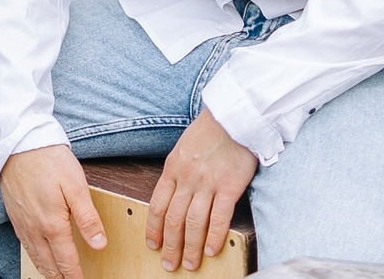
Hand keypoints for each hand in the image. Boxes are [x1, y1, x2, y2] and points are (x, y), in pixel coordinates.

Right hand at [0, 145, 106, 278]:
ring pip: (34, 257)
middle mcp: (34, 228)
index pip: (66, 261)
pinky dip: (33, 256)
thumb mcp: (76, 186)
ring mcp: (22, 222)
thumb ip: (88, 218)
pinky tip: (38, 255)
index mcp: (52, 224)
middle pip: (48, 265)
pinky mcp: (14, 214)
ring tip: (56, 276)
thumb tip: (99, 244)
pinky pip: (24, 244)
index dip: (76, 275)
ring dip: (46, 270)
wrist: (17, 143)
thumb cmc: (49, 160)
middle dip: (60, 277)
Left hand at [146, 111, 256, 270]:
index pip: (157, 206)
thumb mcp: (182, 150)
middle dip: (170, 245)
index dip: (153, 229)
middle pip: (173, 219)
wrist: (232, 119)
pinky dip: (214, 237)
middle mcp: (186, 179)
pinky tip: (212, 250)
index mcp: (172, 170)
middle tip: (169, 263)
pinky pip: (219, 218)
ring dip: (191, 248)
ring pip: (194, 223)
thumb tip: (172, 196)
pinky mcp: (229, 187)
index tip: (152, 244)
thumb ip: (177, 173)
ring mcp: (207, 184)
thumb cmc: (208, 133)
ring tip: (190, 264)